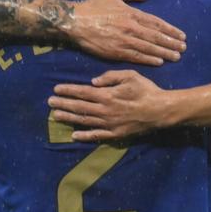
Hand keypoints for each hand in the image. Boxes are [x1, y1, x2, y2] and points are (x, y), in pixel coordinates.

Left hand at [49, 70, 176, 140]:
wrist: (161, 111)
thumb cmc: (146, 90)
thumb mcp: (130, 76)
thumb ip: (110, 76)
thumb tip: (93, 82)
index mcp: (107, 95)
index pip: (82, 92)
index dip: (68, 90)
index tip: (56, 89)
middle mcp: (105, 110)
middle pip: (79, 107)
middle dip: (63, 103)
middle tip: (49, 102)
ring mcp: (109, 124)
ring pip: (84, 121)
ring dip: (69, 118)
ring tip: (55, 116)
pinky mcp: (116, 134)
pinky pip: (97, 135)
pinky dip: (85, 136)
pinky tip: (74, 135)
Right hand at [68, 0, 185, 65]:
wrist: (76, 22)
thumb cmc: (94, 6)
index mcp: (132, 13)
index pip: (157, 23)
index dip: (170, 30)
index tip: (181, 35)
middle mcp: (131, 28)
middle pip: (156, 37)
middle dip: (171, 43)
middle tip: (183, 48)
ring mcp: (125, 41)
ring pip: (149, 48)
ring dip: (164, 52)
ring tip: (176, 56)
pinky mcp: (116, 52)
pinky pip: (137, 57)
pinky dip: (149, 59)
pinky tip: (159, 62)